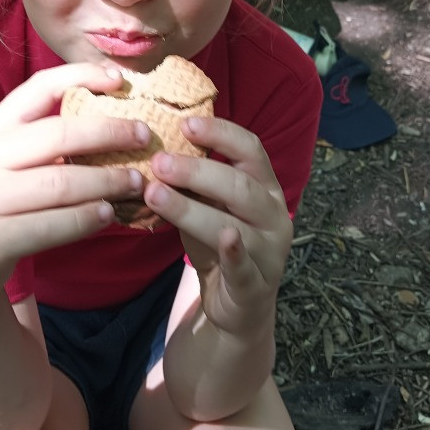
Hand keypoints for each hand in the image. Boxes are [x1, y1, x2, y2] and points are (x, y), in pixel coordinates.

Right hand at [0, 64, 148, 301]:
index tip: (121, 79)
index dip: (82, 76)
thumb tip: (115, 116)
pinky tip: (108, 214)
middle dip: (110, 132)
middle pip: (59, 134)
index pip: (40, 87)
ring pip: (61, 182)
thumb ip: (46, 136)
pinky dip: (86, 218)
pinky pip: (52, 224)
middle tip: (145, 136)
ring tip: (137, 181)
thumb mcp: (8, 158)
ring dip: (107, 181)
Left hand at [144, 118, 292, 337]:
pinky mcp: (256, 285)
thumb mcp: (207, 206)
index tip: (185, 124)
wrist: (237, 306)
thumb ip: (193, 182)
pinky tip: (224, 238)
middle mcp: (274, 214)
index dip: (220, 133)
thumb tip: (156, 148)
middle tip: (158, 162)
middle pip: (240, 185)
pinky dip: (234, 252)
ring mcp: (269, 251)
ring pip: (234, 224)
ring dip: (192, 208)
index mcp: (265, 187)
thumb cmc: (217, 243)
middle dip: (197, 171)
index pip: (250, 150)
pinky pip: (245, 267)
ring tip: (155, 195)